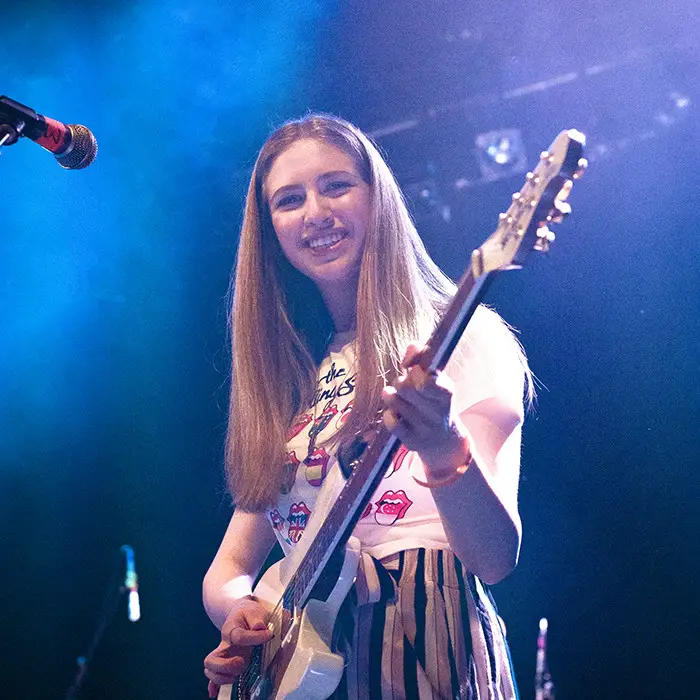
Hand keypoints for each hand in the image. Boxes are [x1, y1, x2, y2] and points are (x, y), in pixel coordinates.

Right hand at [204, 597, 273, 695]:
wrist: (240, 613)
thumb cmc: (248, 613)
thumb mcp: (254, 610)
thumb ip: (257, 619)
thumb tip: (260, 628)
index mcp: (231, 629)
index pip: (239, 636)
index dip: (254, 637)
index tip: (269, 634)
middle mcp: (224, 644)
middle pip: (212, 659)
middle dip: (226, 666)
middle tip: (242, 662)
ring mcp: (223, 655)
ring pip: (210, 669)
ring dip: (222, 677)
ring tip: (237, 675)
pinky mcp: (225, 661)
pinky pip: (214, 675)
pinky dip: (214, 685)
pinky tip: (216, 693)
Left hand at [382, 343, 469, 473]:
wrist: (444, 440)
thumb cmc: (436, 401)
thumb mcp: (437, 379)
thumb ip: (423, 358)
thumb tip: (412, 345)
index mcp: (446, 392)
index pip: (427, 380)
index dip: (414, 371)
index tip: (411, 368)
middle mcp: (438, 412)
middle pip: (404, 387)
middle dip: (400, 382)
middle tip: (404, 384)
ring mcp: (425, 428)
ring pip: (394, 401)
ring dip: (391, 395)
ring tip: (396, 395)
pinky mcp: (411, 441)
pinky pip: (390, 420)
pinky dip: (389, 413)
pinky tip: (395, 413)